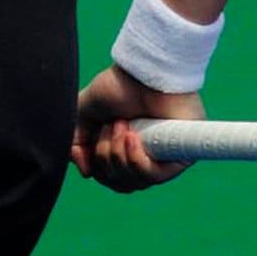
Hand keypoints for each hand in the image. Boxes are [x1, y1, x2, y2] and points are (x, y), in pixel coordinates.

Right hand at [71, 63, 204, 192]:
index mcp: (124, 150)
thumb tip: (86, 173)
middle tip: (109, 126)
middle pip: (120, 184)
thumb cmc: (117, 86)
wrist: (141, 71)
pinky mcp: (181, 156)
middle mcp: (145, 157)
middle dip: (105, 157)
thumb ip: (76, 143)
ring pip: (136, 182)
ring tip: (121, 125)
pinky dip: (136, 159)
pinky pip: (155, 176)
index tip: (86, 147)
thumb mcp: (83, 115)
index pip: (111, 180)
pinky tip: (132, 136)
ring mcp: (163, 158)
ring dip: (118, 153)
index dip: (97, 169)